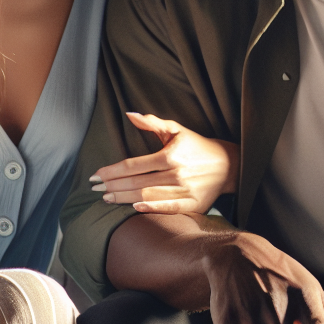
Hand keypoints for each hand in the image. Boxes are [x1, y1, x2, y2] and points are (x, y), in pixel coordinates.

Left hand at [91, 112, 238, 214]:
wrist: (228, 164)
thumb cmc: (196, 146)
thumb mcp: (176, 129)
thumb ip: (152, 122)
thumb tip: (129, 114)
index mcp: (170, 155)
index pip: (133, 165)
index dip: (111, 171)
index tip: (95, 175)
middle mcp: (176, 174)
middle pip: (136, 182)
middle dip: (112, 186)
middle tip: (95, 189)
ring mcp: (184, 191)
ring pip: (146, 196)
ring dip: (123, 198)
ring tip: (106, 198)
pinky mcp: (193, 205)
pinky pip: (167, 208)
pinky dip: (149, 208)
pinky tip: (133, 207)